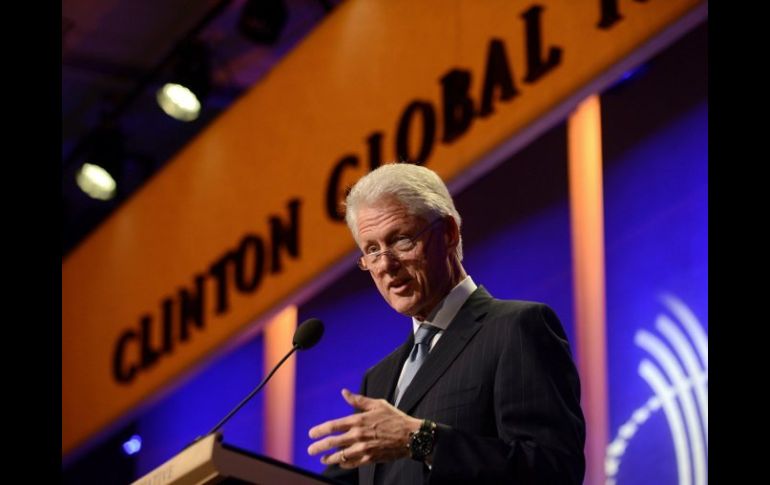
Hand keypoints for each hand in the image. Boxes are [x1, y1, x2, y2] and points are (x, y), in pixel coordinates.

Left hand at [307, 388, 421, 468]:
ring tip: (322, 459)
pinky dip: (344, 464)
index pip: (333, 426)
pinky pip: (352, 464)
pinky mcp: (370, 458)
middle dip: (318, 447)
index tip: (311, 434)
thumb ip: (358, 400)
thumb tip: (344, 392)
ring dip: (329, 458)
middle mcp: (358, 435)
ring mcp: (364, 449)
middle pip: (332, 443)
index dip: (319, 430)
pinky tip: (339, 463)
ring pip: (340, 456)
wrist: (410, 436)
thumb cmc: (394, 418)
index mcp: (358, 420)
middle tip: (310, 450)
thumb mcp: (377, 404)